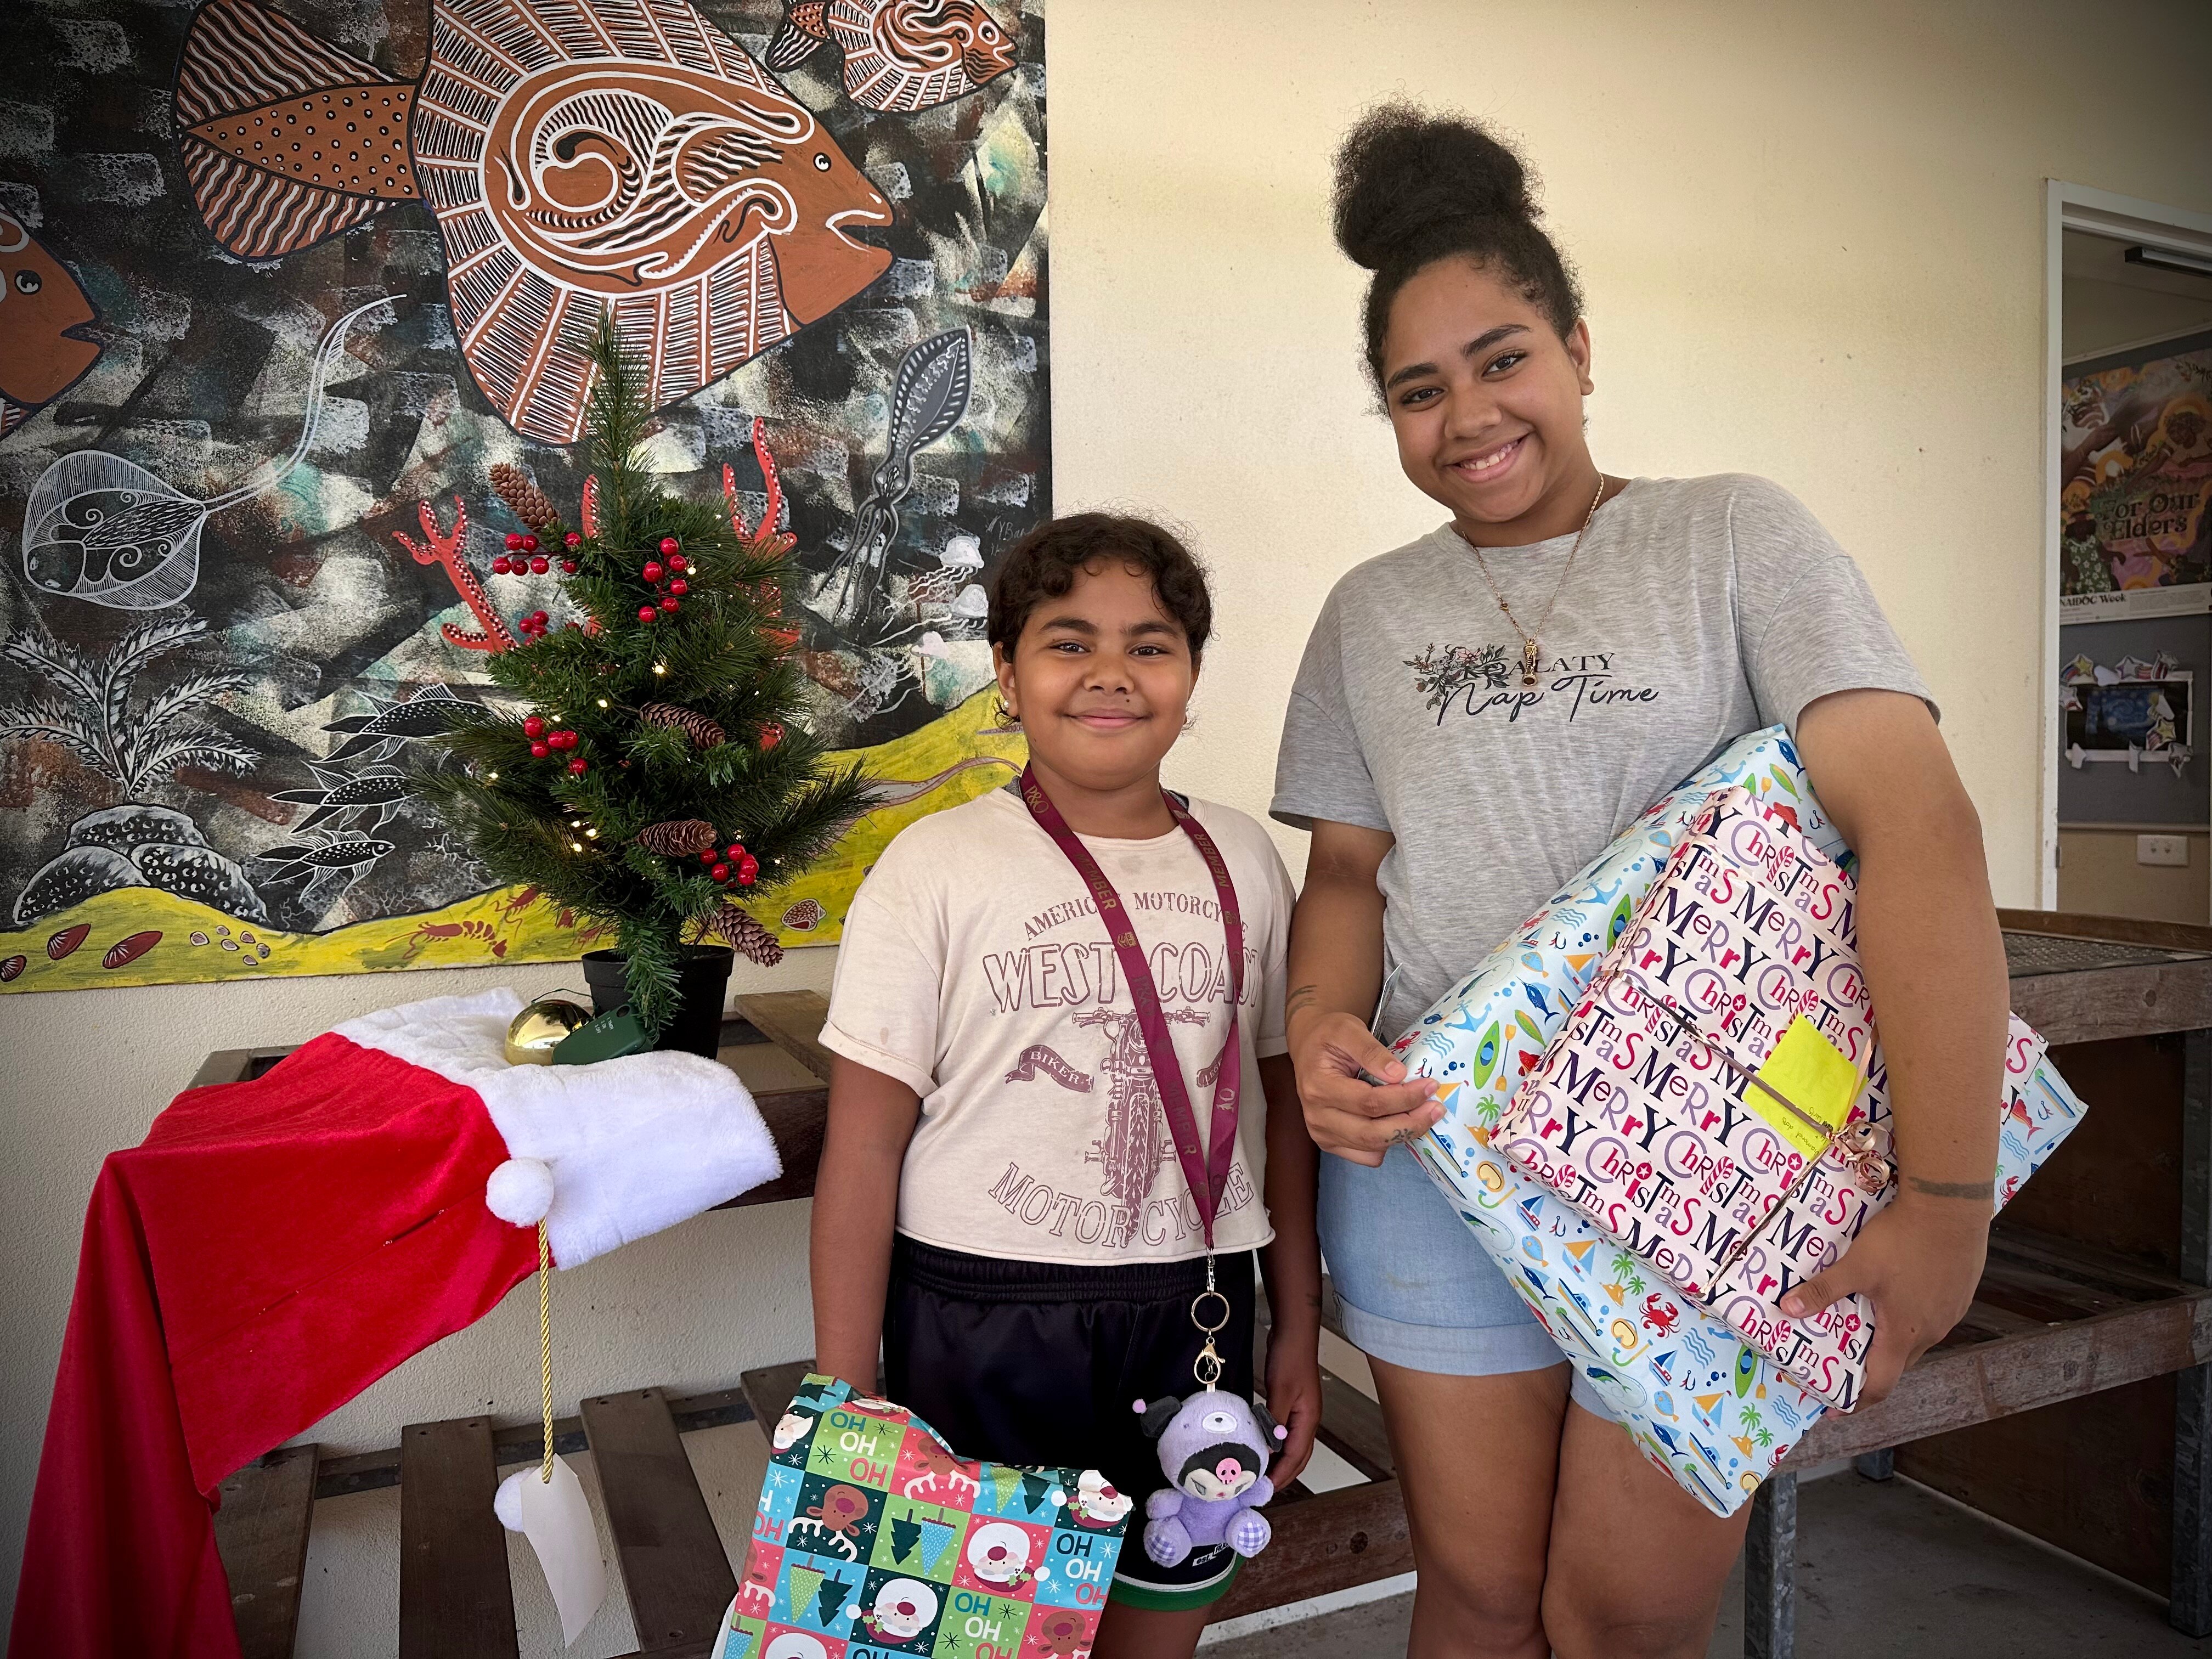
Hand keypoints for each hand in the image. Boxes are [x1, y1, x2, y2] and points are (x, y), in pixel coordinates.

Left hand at [1262, 1325, 1322, 1487]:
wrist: (1293, 1333)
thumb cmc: (1290, 1358)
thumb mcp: (1280, 1391)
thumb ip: (1274, 1421)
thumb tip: (1268, 1448)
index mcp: (1308, 1420)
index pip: (1296, 1457)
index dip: (1281, 1475)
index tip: (1265, 1489)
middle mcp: (1307, 1420)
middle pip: (1299, 1457)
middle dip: (1283, 1476)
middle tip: (1262, 1489)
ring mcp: (1300, 1412)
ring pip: (1293, 1447)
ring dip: (1279, 1463)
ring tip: (1261, 1474)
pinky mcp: (1291, 1404)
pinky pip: (1285, 1433)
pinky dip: (1275, 1446)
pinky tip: (1262, 1447)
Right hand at [1288, 1009, 1441, 1166]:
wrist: (1309, 1046)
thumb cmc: (1329, 1036)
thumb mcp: (1349, 1029)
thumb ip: (1372, 1051)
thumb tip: (1398, 1074)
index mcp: (1318, 1087)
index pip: (1368, 1102)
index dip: (1403, 1098)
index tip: (1429, 1085)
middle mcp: (1317, 1117)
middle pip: (1371, 1133)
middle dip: (1410, 1123)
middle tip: (1436, 1108)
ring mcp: (1322, 1134)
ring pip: (1372, 1148)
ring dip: (1403, 1134)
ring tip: (1424, 1114)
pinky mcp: (1331, 1143)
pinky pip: (1367, 1156)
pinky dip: (1387, 1144)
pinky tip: (1397, 1122)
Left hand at [1779, 1191, 1990, 1405]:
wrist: (1952, 1207)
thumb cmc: (1904, 1240)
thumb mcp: (1857, 1265)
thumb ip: (1823, 1290)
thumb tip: (1788, 1309)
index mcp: (1905, 1333)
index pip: (1881, 1384)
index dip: (1857, 1401)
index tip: (1835, 1407)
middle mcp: (1931, 1331)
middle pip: (1897, 1362)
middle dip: (1870, 1368)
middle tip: (1842, 1361)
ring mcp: (1950, 1312)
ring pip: (1916, 1337)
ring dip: (1891, 1339)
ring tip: (1865, 1327)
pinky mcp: (1959, 1292)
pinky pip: (1931, 1316)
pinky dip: (1909, 1317)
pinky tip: (1895, 1297)